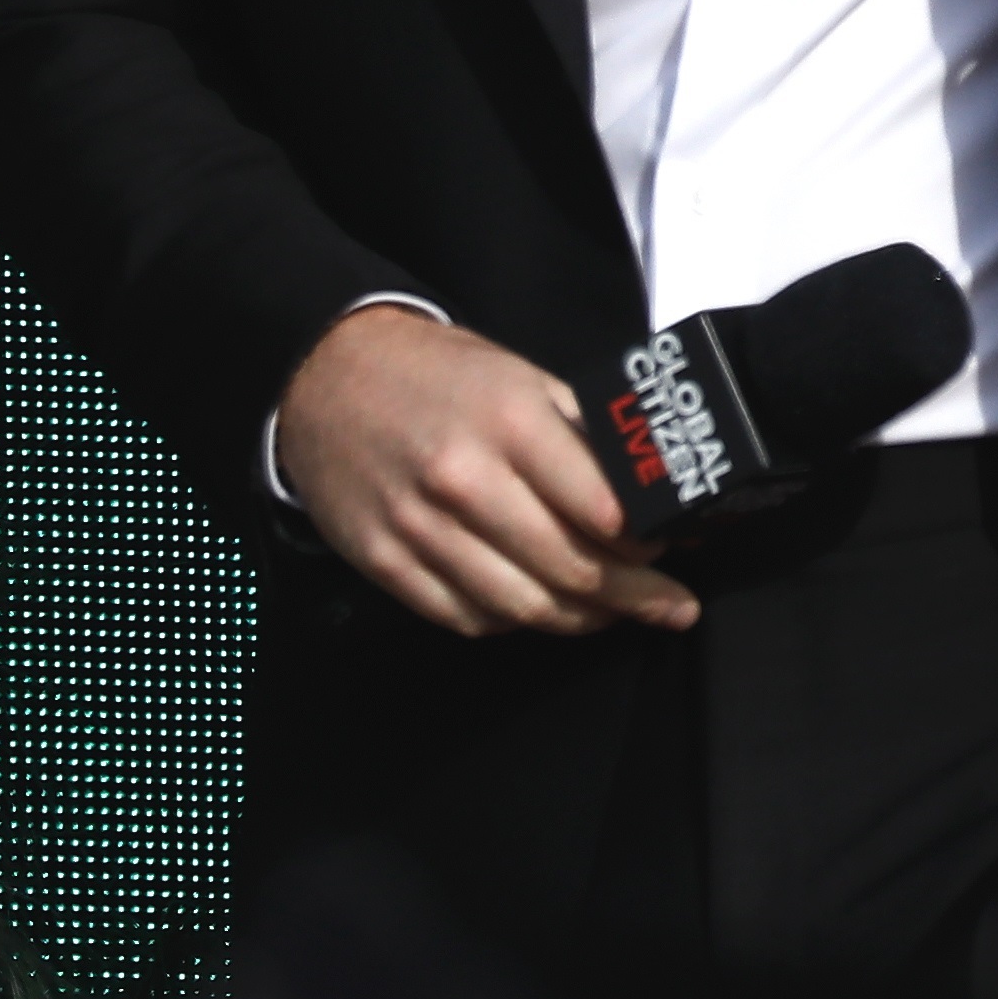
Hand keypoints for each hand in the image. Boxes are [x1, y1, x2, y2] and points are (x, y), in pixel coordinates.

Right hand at [275, 303, 698, 638]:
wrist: (327, 375)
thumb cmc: (439, 375)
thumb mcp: (523, 378)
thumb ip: (583, 433)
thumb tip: (649, 487)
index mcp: (510, 424)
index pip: (601, 510)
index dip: (646, 544)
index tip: (670, 551)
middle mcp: (463, 479)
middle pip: (568, 569)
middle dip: (633, 598)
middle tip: (670, 606)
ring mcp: (418, 527)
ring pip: (521, 606)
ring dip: (580, 620)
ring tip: (614, 615)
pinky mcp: (384, 561)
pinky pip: (465, 617)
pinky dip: (514, 623)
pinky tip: (543, 611)